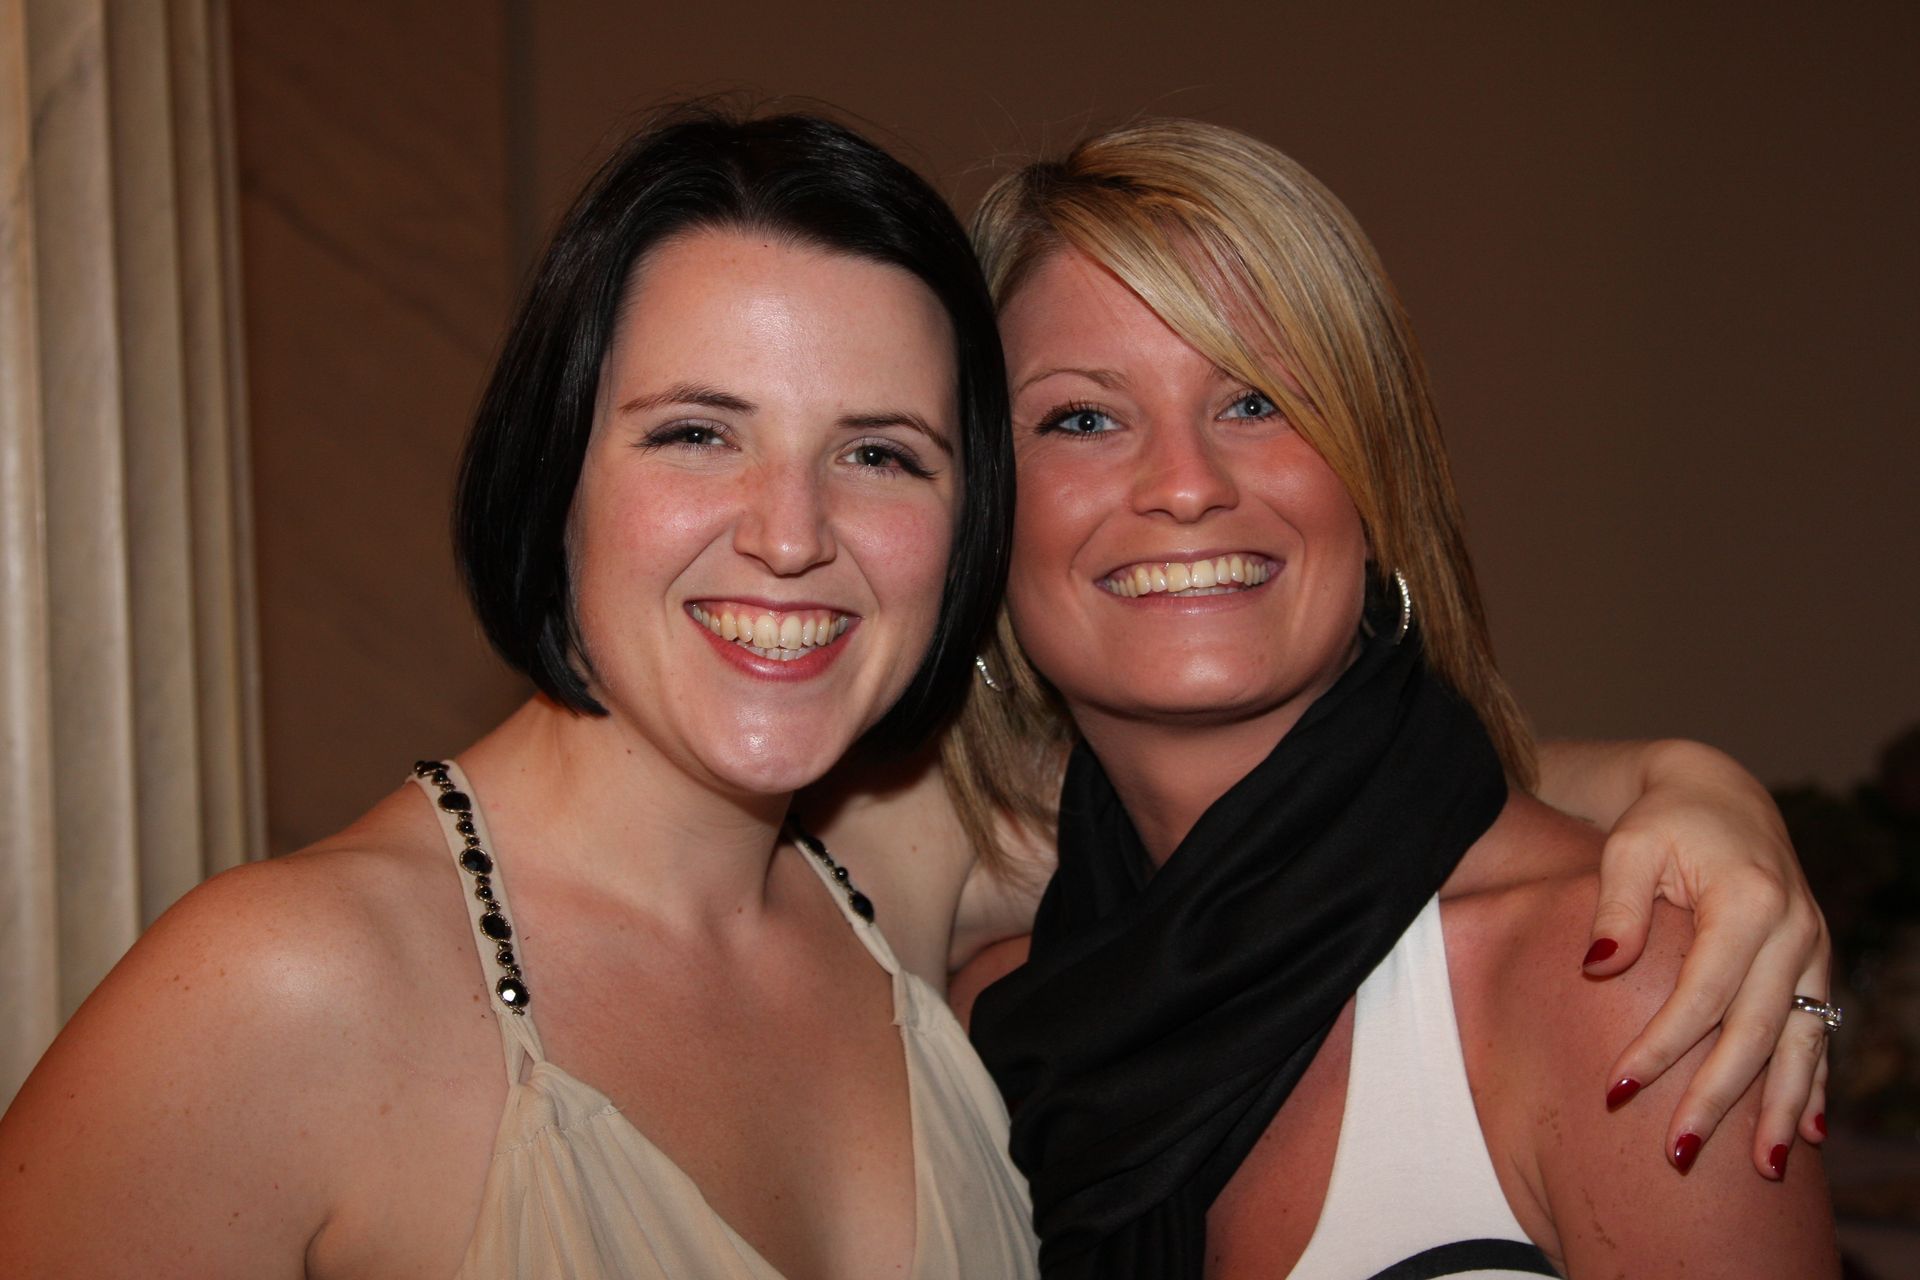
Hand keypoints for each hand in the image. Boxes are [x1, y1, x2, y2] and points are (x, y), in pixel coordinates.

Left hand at [1581, 740, 1829, 1179]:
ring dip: (1777, 1109)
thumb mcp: (1628, 847)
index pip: (1702, 993)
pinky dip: (1811, 1084)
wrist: (1718, 794)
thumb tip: (1597, 968)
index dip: (1661, 1046)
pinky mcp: (1815, 964)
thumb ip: (1615, 907)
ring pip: (1798, 1044)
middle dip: (1717, 1096)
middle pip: (1754, 1031)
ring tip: (1760, 1170)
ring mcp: (1812, 951)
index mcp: (1749, 900)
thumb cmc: (1661, 821)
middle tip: (1676, 1151)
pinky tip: (1807, 1133)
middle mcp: (1794, 931)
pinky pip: (1819, 1034)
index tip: (1617, 1090)